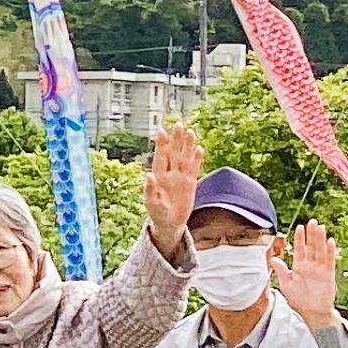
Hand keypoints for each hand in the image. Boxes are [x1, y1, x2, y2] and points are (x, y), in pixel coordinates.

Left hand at [143, 121, 199, 258]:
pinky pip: (193, 168)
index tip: (161, 131)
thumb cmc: (157, 213)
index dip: (161, 144)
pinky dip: (196, 159)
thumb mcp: (152, 203)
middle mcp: (169, 174)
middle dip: (175, 139)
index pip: (160, 157)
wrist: (169, 223)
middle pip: (173, 153)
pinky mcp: (190, 183)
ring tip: (190, 131)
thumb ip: (150, 190)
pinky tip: (199, 148)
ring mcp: (180, 177)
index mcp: (158, 177)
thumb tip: (148, 176)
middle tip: (178, 125)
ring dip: (187, 145)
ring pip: (184, 157)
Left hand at [278, 221, 338, 329]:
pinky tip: (330, 242)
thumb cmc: (298, 299)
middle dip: (312, 234)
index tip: (300, 227)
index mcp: (299, 266)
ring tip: (321, 227)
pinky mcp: (328, 274)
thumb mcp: (286, 284)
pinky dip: (330, 251)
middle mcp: (310, 265)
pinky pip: (329, 261)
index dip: (299, 238)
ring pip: (321, 251)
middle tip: (313, 221)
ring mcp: (320, 269)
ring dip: (321, 239)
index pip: (299, 249)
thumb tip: (272, 258)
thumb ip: (281, 270)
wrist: (311, 312)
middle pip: (311, 246)